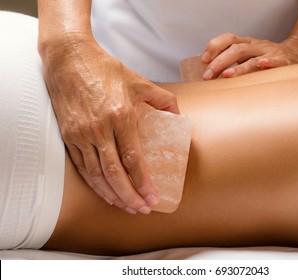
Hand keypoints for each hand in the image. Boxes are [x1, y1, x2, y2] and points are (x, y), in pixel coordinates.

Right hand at [40, 34, 178, 213]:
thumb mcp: (139, 81)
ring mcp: (81, 133)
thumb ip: (163, 99)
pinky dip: (94, 183)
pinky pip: (82, 167)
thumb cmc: (104, 69)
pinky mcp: (68, 135)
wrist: (68, 58)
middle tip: (142, 209)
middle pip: (115, 173)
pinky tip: (105, 192)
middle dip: (129, 196)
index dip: (143, 182)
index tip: (153, 197)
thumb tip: (177, 116)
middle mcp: (99, 128)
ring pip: (97, 174)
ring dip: (112, 194)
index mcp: (120, 115)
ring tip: (127, 206)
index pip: (133, 159)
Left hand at [201, 33, 297, 79]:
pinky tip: (261, 65)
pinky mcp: (284, 62)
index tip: (203, 60)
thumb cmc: (269, 59)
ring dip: (238, 68)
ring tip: (227, 76)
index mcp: (247, 44)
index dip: (214, 46)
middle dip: (220, 62)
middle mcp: (257, 46)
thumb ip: (233, 64)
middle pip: (236, 49)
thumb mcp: (250, 57)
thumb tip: (211, 76)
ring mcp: (270, 53)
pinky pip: (277, 61)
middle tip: (208, 76)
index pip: (229, 39)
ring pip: (252, 57)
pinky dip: (269, 63)